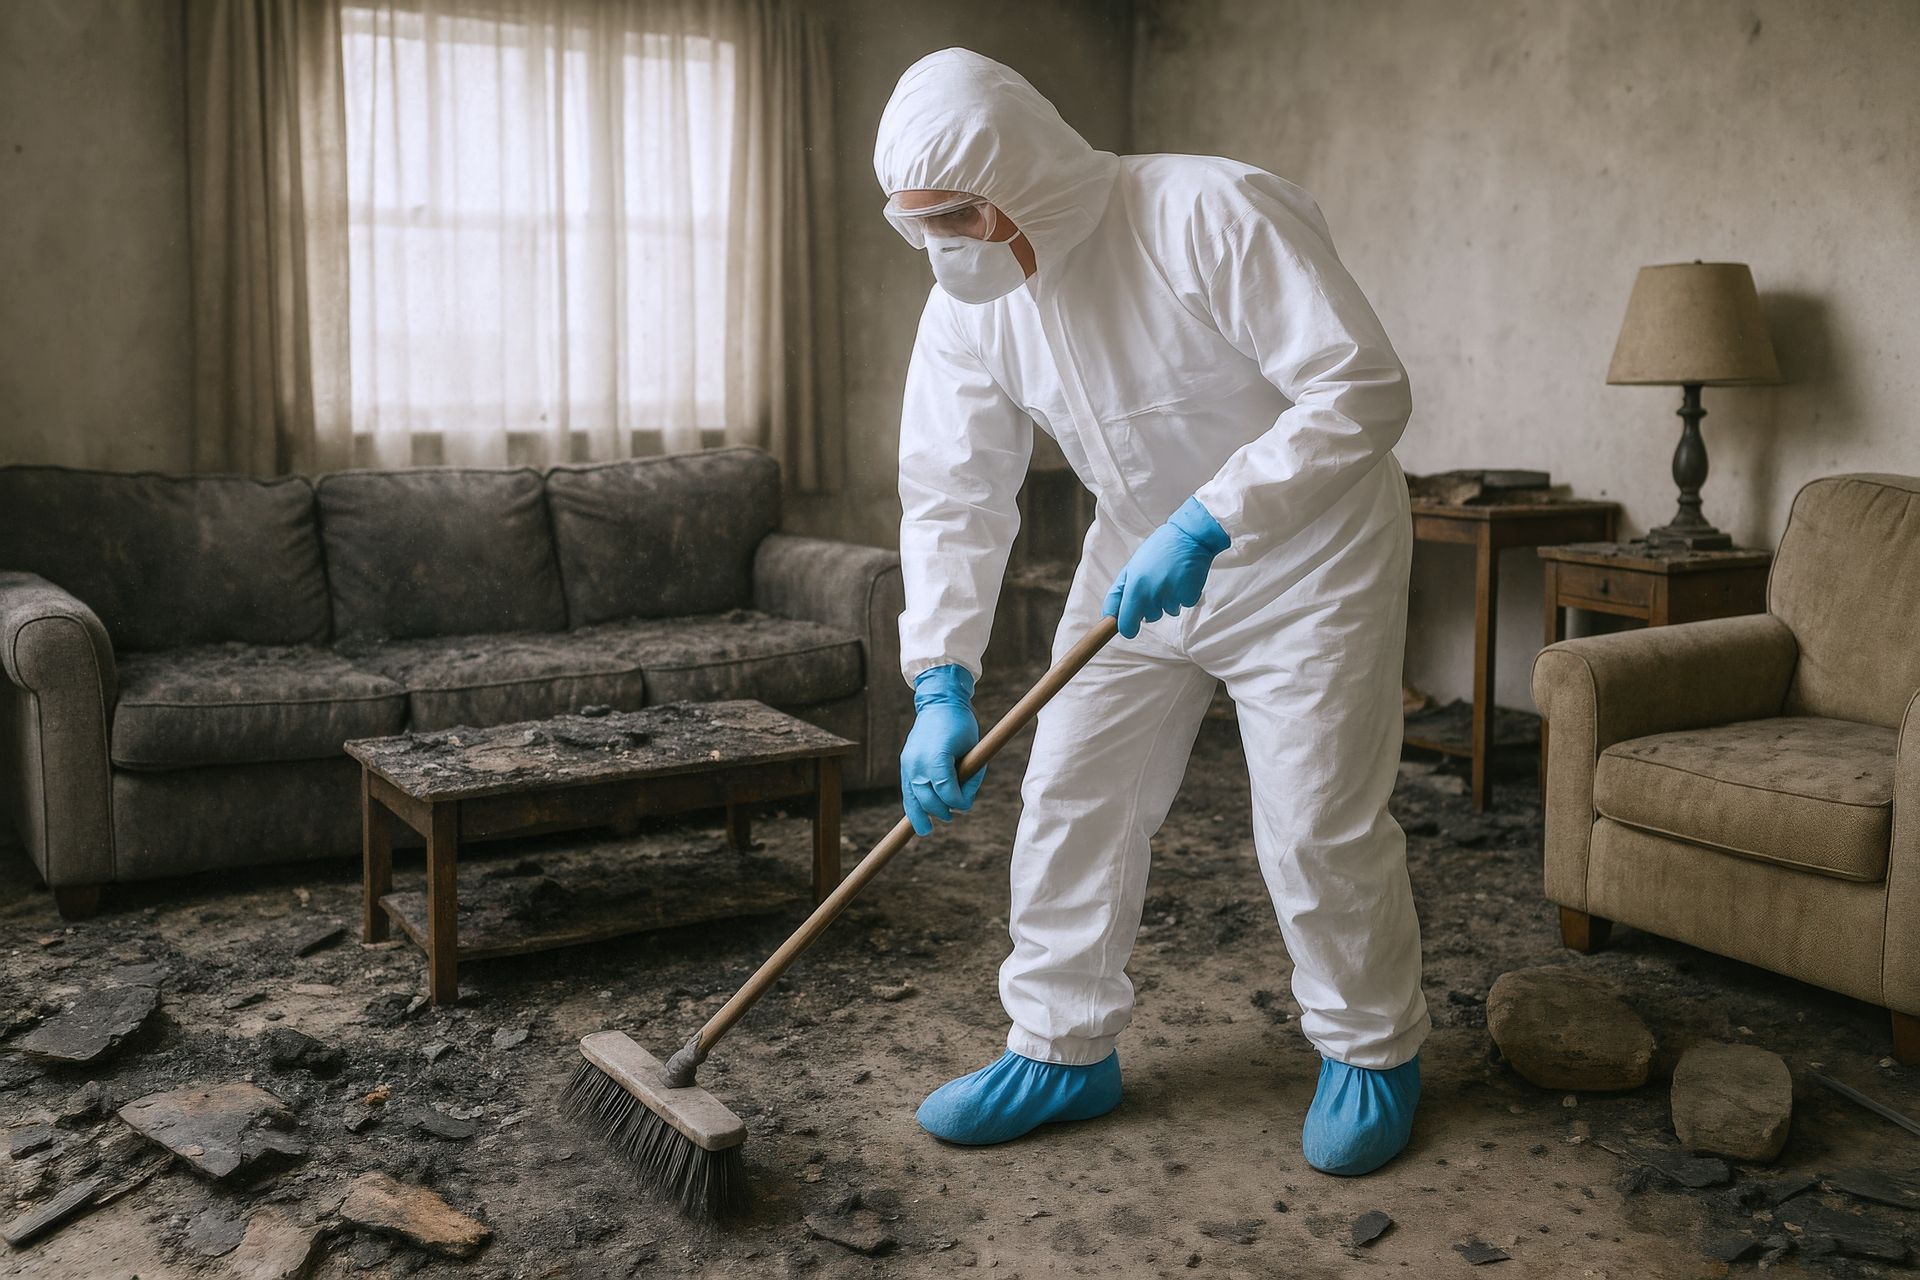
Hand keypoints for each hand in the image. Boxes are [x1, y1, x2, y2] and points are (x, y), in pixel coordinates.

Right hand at [900, 665, 984, 835]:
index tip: (966, 804)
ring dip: (920, 814)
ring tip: (925, 829)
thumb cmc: (960, 724)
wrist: (938, 703)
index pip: (947, 793)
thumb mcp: (973, 750)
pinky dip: (911, 804)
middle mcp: (918, 763)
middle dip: (941, 810)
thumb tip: (963, 801)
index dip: (958, 802)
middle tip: (951, 815)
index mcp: (937, 759)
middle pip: (928, 798)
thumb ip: (969, 776)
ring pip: (912, 798)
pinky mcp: (905, 763)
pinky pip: (906, 789)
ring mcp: (908, 763)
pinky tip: (915, 818)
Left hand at [1103, 497, 1230, 638]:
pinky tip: (1183, 578)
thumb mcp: (1132, 567)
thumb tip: (1109, 615)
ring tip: (1170, 577)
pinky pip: (1183, 605)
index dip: (1127, 628)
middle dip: (1151, 607)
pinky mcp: (1189, 596)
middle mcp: (1152, 594)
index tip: (1130, 626)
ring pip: (1167, 612)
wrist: (1189, 536)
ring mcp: (1171, 596)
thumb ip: (1120, 592)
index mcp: (1134, 587)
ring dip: (1168, 600)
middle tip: (1155, 584)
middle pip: (1148, 618)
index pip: (1126, 624)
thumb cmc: (1157, 550)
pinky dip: (1183, 595)